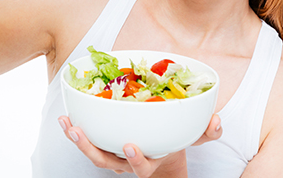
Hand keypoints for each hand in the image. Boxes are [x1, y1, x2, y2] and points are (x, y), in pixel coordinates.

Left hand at [58, 114, 221, 176]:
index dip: (135, 159)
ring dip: (77, 139)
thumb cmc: (175, 142)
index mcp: (148, 162)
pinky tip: (66, 116)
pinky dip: (74, 130)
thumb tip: (215, 119)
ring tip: (67, 123)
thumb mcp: (193, 138)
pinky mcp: (103, 144)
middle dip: (91, 149)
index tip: (131, 146)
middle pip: (105, 162)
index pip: (141, 166)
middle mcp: (125, 162)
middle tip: (79, 133)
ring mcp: (112, 156)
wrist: (163, 154)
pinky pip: (87, 140)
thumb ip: (206, 131)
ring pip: (92, 153)